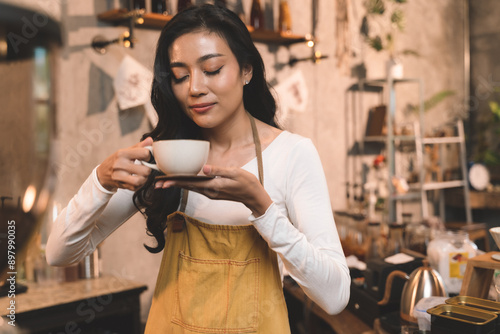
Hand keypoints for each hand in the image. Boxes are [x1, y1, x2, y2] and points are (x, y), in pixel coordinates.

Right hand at [96, 137, 153, 190]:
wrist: (102, 174)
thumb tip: (150, 140)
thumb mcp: (126, 151)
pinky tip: (136, 179)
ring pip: (141, 180)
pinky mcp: (121, 185)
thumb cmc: (116, 161)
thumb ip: (139, 146)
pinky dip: (139, 184)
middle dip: (148, 170)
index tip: (146, 158)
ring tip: (141, 175)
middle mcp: (120, 164)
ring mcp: (119, 176)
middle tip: (144, 168)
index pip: (144, 153)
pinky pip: (136, 187)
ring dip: (144, 178)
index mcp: (122, 153)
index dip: (148, 156)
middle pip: (145, 170)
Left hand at [156, 165, 272, 215]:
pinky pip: (197, 189)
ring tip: (164, 183)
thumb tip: (205, 168)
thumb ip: (219, 170)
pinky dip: (187, 185)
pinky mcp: (213, 193)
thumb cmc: (248, 183)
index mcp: (213, 186)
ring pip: (190, 188)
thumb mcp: (235, 173)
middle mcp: (210, 191)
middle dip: (172, 184)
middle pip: (187, 187)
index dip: (176, 181)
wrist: (255, 197)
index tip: (163, 180)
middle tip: (157, 183)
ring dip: (178, 185)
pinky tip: (182, 182)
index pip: (190, 182)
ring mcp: (211, 194)